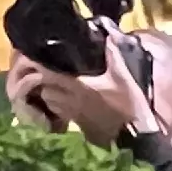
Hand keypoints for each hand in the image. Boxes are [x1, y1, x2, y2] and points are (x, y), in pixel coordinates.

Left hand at [14, 42, 155, 138]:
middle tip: (47, 70)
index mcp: (79, 87)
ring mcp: (73, 115)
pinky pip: (60, 113)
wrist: (135, 135)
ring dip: (48, 94)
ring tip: (55, 84)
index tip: (36, 58)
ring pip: (50, 103)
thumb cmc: (128, 104)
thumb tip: (108, 36)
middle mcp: (71, 102)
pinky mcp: (78, 125)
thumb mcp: (122, 76)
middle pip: (45, 90)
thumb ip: (112, 55)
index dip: (41, 67)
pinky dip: (57, 106)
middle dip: (43, 81)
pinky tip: (66, 100)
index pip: (50, 76)